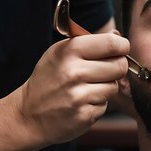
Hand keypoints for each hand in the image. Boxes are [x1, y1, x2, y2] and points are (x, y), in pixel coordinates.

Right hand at [11, 33, 128, 144]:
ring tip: (86, 88)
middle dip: (116, 68)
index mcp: (69, 51)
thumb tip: (118, 36)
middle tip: (104, 71)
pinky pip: (105, 105)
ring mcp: (79, 96)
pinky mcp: (84, 115)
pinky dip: (97, 104)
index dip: (122, 46)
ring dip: (105, 87)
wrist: (28, 115)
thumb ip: (89, 43)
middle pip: (119, 66)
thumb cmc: (48, 79)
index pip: (111, 43)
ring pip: (114, 86)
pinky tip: (82, 103)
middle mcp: (74, 73)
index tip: (121, 49)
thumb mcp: (60, 53)